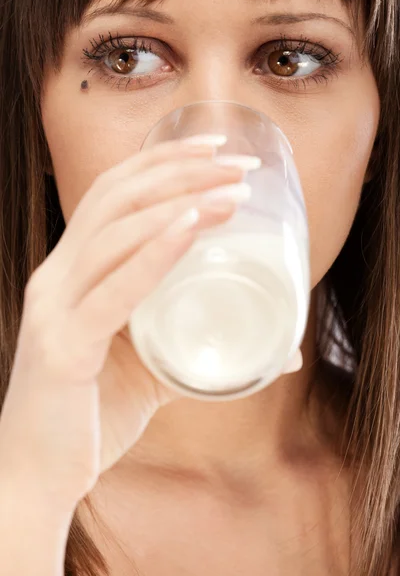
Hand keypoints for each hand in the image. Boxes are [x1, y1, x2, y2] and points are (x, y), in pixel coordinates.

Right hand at [0, 137, 247, 511]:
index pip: (113, 193)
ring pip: (113, 231)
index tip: (216, 147)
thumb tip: (281, 353)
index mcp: (72, 273)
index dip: (161, 160)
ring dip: (178, 202)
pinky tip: (191, 228)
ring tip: (232, 194)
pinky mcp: (61, 348)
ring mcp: (54, 308)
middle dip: (180, 170)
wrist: (39, 475)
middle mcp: (55, 277)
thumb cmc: (94, 415)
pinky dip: (154, 253)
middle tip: (238, 163)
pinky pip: (112, 291)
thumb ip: (206, 350)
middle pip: (116, 197)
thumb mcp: (154, 369)